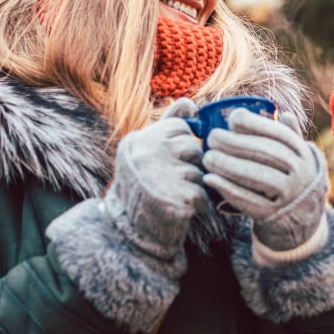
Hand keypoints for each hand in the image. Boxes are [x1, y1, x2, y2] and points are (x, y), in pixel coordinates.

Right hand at [104, 98, 209, 260]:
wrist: (130, 231)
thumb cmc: (143, 186)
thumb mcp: (148, 150)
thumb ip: (168, 124)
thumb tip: (190, 102)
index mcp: (139, 140)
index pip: (180, 127)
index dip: (182, 144)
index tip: (169, 160)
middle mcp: (147, 155)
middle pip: (193, 147)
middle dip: (190, 164)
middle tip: (172, 180)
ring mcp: (161, 177)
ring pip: (199, 171)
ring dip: (194, 185)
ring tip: (173, 194)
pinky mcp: (177, 199)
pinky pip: (203, 193)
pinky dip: (198, 203)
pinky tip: (181, 208)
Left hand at [202, 110, 327, 251]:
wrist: (302, 218)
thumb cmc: (291, 178)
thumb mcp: (297, 157)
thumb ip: (290, 136)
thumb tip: (284, 113)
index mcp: (303, 154)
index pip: (279, 135)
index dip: (255, 124)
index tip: (233, 119)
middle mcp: (300, 173)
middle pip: (266, 154)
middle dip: (235, 143)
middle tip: (211, 138)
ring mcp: (288, 196)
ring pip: (257, 176)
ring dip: (229, 165)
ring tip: (207, 158)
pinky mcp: (273, 215)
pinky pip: (248, 201)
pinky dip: (227, 189)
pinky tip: (210, 179)